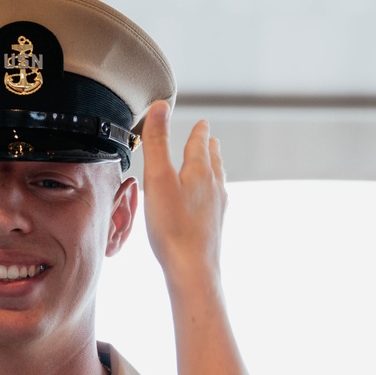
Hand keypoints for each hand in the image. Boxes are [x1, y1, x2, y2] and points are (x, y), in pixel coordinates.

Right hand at [141, 100, 226, 292]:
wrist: (192, 267)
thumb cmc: (172, 226)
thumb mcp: (158, 178)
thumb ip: (158, 142)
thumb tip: (160, 107)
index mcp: (199, 172)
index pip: (199, 144)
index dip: (198, 132)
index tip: (203, 123)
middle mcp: (213, 187)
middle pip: (212, 162)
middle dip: (209, 149)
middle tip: (210, 139)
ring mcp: (217, 208)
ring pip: (217, 181)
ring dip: (214, 169)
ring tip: (213, 166)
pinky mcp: (214, 227)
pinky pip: (216, 202)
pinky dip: (212, 193)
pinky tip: (210, 203)